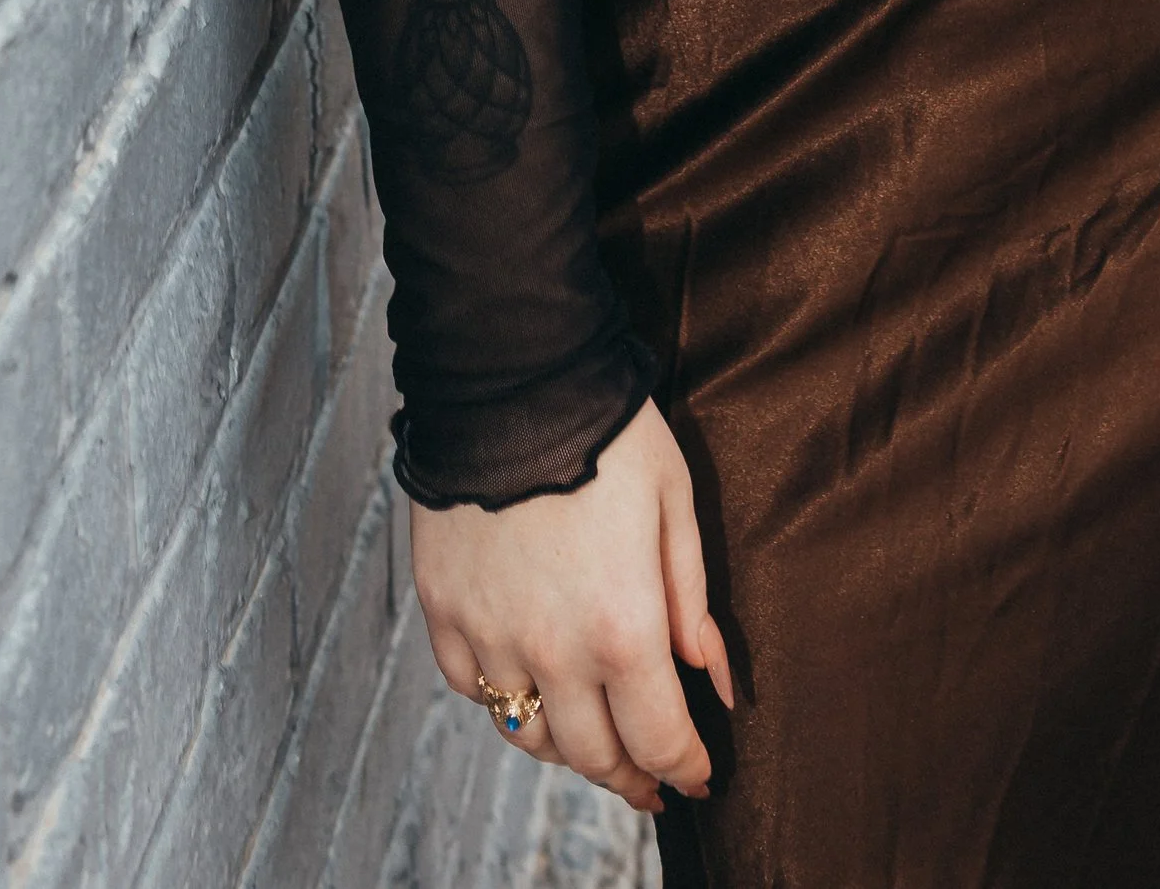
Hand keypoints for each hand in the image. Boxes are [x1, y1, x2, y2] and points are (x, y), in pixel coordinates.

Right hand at [409, 399, 734, 816]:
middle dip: (631, 777)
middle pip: (594, 753)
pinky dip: (503, 700)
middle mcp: (552, 651)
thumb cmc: (606, 429)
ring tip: (594, 740)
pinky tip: (528, 685)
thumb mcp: (674, 501)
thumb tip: (715, 679)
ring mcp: (491, 636)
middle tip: (651, 783)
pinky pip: (472, 688)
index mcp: (622, 627)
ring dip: (568, 748)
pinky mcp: (444, 612)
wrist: (510, 377)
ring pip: (528, 734)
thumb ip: (692, 598)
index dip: (683, 768)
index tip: (697, 778)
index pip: (658, 738)